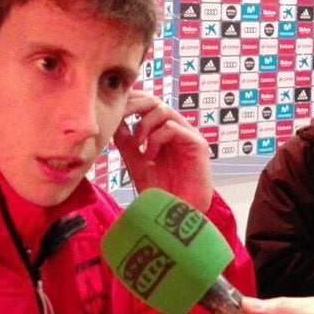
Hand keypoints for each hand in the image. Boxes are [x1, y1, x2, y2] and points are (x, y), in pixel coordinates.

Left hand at [113, 90, 211, 210]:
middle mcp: (178, 130)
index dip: (133, 99)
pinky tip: (149, 156)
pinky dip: (156, 138)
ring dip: (144, 125)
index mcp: (163, 131)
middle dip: (135, 105)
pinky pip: (173, 127)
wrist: (174, 214)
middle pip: (156, 101)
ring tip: (137, 146)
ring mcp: (188, 135)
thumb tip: (115, 118)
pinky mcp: (198, 144)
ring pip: (164, 110)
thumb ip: (126, 140)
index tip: (116, 106)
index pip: (149, 104)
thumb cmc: (158, 190)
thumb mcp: (134, 160)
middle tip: (121, 116)